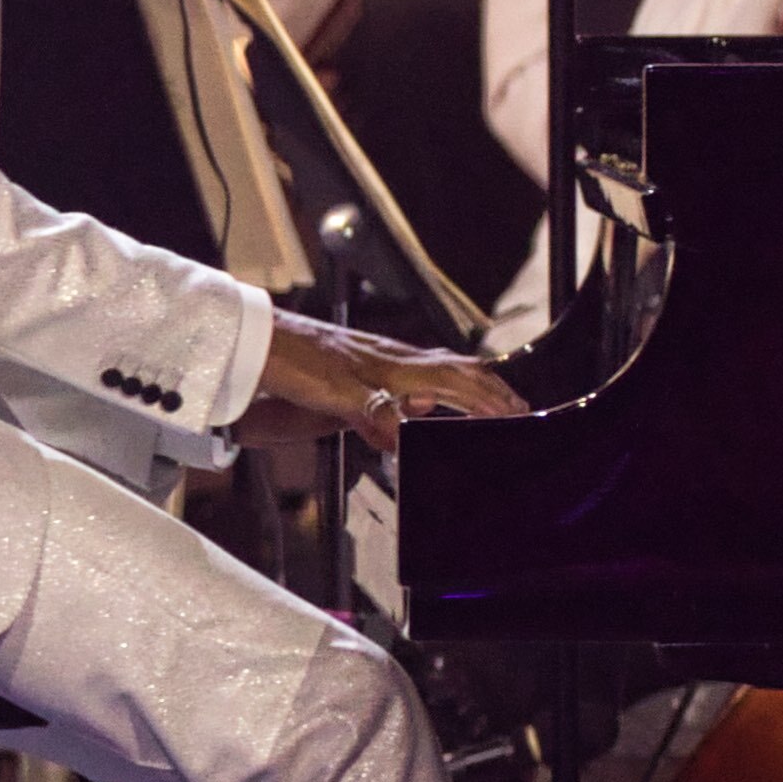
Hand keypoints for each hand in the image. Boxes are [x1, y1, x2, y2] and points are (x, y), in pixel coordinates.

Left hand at [240, 315, 518, 462]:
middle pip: (461, 372)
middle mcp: (399, 361)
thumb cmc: (296, 363)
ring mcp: (384, 364)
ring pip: (441, 373)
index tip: (519, 417)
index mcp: (401, 367)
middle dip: (494, 391)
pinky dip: (437, 392)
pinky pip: (416, 379)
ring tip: (490, 407)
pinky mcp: (367, 370)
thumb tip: (405, 439)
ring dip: (470, 390)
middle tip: (520, 410)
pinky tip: (427, 406)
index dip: (492, 401)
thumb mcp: (337, 395)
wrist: (261, 342)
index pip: (461, 382)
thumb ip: (375, 416)